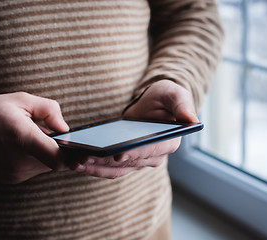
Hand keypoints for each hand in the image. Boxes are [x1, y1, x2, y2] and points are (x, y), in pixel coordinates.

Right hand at [0, 92, 69, 183]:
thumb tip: (66, 128)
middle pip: (55, 162)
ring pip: (46, 167)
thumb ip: (49, 109)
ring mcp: (13, 173)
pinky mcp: (10, 178)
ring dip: (48, 154)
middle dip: (62, 150)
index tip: (87, 153)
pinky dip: (36, 160)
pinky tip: (24, 147)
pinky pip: (34, 170)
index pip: (56, 157)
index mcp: (21, 137)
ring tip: (36, 137)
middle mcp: (17, 160)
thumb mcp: (20, 99)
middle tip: (58, 136)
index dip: (75, 157)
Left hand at [72, 80, 197, 178]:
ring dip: (95, 168)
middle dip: (106, 162)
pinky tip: (76, 162)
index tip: (117, 154)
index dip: (134, 153)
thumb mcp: (173, 93)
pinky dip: (93, 167)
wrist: (151, 105)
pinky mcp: (124, 161)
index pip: (150, 151)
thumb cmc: (163, 97)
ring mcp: (138, 161)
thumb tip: (190, 119)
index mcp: (168, 142)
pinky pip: (108, 168)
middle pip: (128, 163)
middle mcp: (154, 156)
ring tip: (75, 162)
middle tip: (85, 158)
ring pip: (116, 169)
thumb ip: (182, 104)